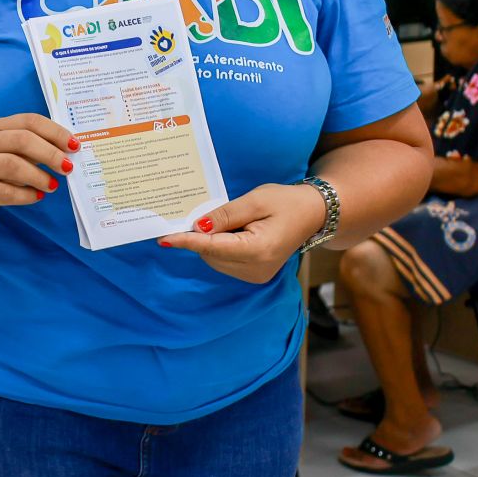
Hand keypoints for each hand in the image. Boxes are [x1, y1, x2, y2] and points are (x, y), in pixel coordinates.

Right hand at [0, 113, 75, 227]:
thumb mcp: (10, 153)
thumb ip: (34, 148)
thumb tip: (69, 152)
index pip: (29, 121)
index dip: (55, 132)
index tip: (75, 146)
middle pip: (22, 140)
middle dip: (50, 154)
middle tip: (68, 167)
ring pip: (13, 166)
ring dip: (38, 176)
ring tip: (52, 185)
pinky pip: (5, 192)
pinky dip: (26, 195)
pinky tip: (36, 196)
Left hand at [157, 182, 327, 284]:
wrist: (313, 214)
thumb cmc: (285, 202)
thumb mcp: (254, 200)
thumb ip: (225, 215)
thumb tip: (198, 227)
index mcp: (258, 250)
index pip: (213, 247)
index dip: (187, 241)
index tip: (164, 239)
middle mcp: (256, 269)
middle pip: (211, 254)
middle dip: (203, 236)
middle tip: (213, 213)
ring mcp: (256, 276)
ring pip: (215, 259)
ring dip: (212, 241)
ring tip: (234, 221)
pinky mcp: (255, 275)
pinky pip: (225, 261)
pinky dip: (221, 247)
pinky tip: (234, 231)